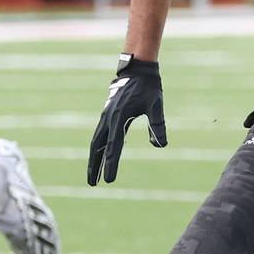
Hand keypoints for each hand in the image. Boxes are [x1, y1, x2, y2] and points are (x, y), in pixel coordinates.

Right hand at [87, 57, 166, 184]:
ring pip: (95, 141)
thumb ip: (157, 124)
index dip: (111, 165)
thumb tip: (160, 145)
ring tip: (92, 175)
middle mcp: (108, 118)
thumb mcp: (156, 104)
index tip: (109, 180)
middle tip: (92, 184)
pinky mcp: (107, 114)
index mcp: (119, 118)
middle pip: (97, 147)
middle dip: (94, 166)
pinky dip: (96, 148)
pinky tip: (99, 156)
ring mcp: (106, 116)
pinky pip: (99, 134)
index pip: (113, 147)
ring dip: (93, 158)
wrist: (137, 69)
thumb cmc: (148, 87)